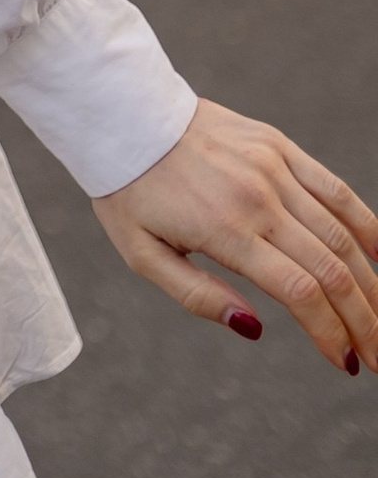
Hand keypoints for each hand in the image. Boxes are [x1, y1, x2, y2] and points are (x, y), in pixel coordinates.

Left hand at [92, 96, 377, 372]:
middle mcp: (258, 198)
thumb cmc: (129, 191)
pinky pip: (336, 189)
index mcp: (225, 230)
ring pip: (342, 233)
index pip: (299, 292)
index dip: (330, 333)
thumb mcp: (141, 254)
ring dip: (371, 283)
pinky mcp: (280, 146)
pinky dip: (367, 226)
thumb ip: (197, 296)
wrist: (124, 112)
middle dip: (362, 320)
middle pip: (332, 269)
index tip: (345, 364)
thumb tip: (254, 329)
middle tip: (376, 357)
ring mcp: (274, 168)